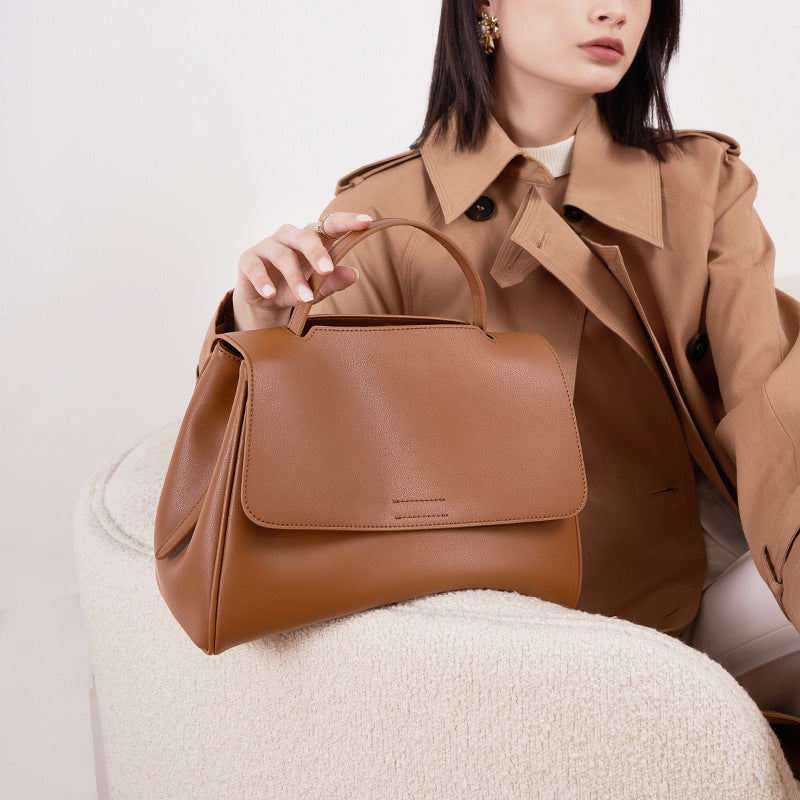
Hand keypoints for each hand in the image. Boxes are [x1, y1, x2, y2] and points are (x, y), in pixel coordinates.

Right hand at [232, 211, 372, 329]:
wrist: (264, 299)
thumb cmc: (296, 286)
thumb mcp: (317, 288)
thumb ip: (333, 282)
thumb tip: (353, 274)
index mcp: (312, 239)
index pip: (330, 225)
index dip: (347, 221)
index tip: (366, 221)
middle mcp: (290, 237)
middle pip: (305, 236)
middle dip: (316, 252)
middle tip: (327, 270)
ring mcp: (268, 247)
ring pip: (282, 255)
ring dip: (295, 277)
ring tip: (305, 298)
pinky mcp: (248, 260)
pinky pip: (256, 267)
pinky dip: (263, 281)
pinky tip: (271, 293)